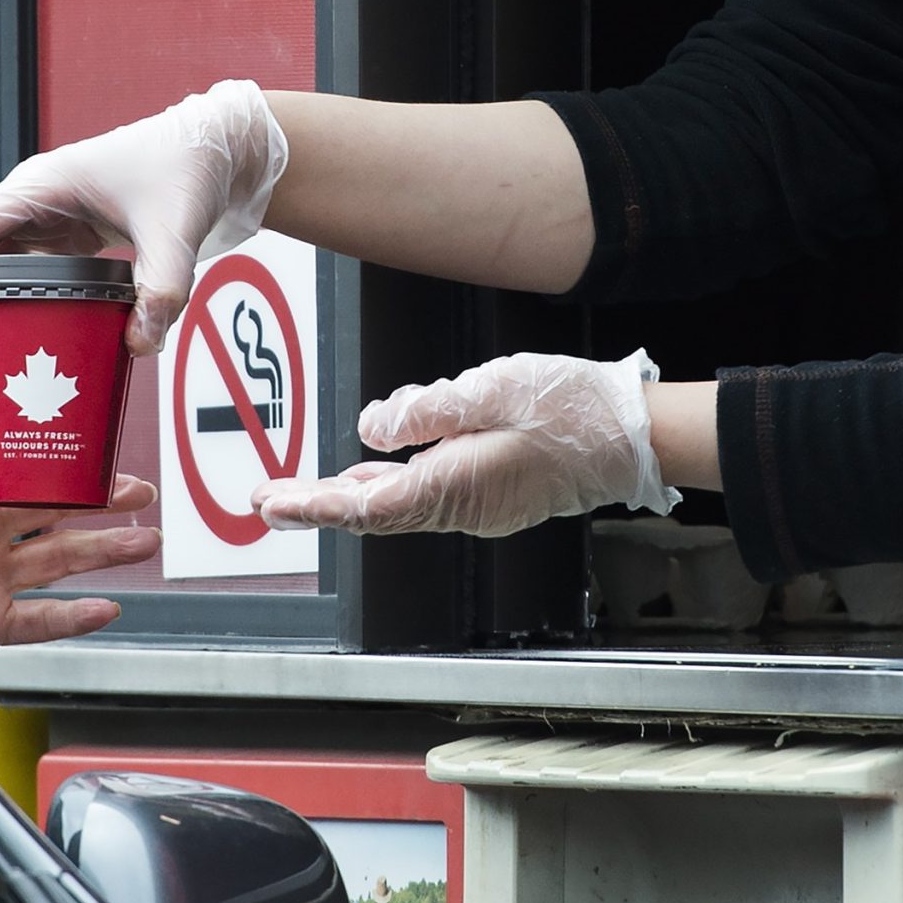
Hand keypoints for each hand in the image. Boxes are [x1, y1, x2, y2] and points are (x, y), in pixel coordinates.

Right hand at [0, 79, 287, 364]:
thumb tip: (138, 346)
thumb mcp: (176, 229)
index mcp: (40, 187)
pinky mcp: (72, 240)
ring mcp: (51, 220)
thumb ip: (162, 288)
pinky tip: (24, 345)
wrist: (218, 151)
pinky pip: (29, 277)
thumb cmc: (188, 167)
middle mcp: (34, 202)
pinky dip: (17, 309)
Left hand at [0, 438, 158, 681]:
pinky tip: (105, 609)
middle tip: (140, 493)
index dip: (58, 464)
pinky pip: (38, 620)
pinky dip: (72, 618)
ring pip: (56, 563)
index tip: (97, 451)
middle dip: (98, 504)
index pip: (17, 475)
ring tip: (143, 544)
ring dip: (101, 555)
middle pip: (51, 515)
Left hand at [250, 350, 679, 537]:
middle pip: (374, 514)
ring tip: (303, 491)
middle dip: (318, 506)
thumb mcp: (489, 388)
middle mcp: (461, 509)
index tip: (271, 505)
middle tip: (268, 501)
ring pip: (400, 507)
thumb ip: (424, 409)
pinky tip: (373, 476)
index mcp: (454, 485)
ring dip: (349, 499)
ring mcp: (479, 508)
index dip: (312, 506)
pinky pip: (428, 498)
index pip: (365, 507)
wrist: (635, 436)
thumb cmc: (572, 409)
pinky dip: (390, 490)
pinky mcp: (494, 497)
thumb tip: (371, 429)